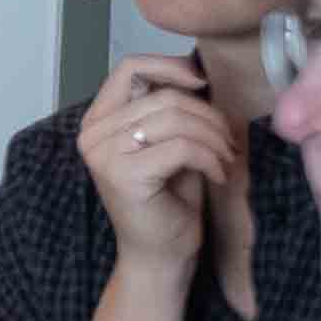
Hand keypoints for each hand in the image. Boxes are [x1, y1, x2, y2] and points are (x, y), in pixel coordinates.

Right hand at [71, 56, 240, 278]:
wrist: (161, 253)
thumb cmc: (168, 198)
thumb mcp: (167, 140)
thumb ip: (167, 106)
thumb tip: (196, 68)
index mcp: (97, 121)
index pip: (128, 68)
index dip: (170, 66)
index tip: (203, 83)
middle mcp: (92, 136)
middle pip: (164, 96)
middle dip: (209, 116)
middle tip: (227, 142)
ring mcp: (104, 156)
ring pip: (175, 119)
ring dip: (214, 138)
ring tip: (226, 158)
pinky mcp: (124, 176)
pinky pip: (182, 147)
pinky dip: (211, 159)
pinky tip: (218, 174)